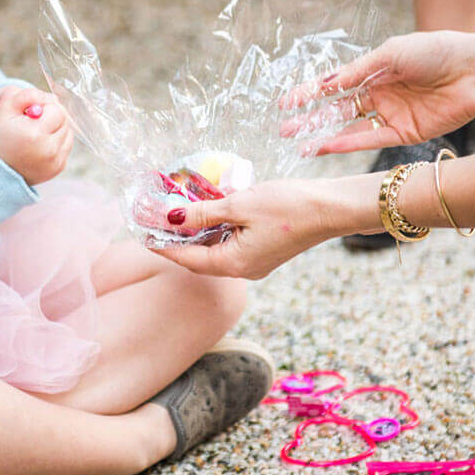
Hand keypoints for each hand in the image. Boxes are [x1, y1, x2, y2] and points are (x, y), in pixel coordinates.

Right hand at [0, 87, 72, 184]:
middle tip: (36, 120)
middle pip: (64, 122)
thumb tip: (49, 96)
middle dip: (52, 117)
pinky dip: (57, 142)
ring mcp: (55, 161)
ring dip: (57, 128)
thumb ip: (26, 96)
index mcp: (35, 134)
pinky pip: (66, 147)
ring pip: (68, 134)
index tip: (34, 110)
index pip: (57, 111)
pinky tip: (42, 143)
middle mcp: (48, 150)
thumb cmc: (0, 138)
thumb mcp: (5, 111)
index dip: (46, 106)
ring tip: (38, 132)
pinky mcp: (58, 168)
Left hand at [153, 177, 375, 278]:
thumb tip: (170, 218)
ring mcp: (255, 262)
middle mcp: (242, 269)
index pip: (186, 259)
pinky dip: (216, 229)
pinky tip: (208, 211)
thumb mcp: (239, 205)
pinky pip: (231, 243)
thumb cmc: (289, 206)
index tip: (141, 233)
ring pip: (215, 249)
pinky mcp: (264, 251)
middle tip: (154, 220)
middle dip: (177, 239)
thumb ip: (203, 212)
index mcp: (234, 264)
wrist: (332, 208)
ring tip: (176, 213)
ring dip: (196, 232)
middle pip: (199, 257)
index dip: (162, 246)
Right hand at [283, 30, 474, 154]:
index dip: (309, 93)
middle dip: (310, 119)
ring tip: (299, 144)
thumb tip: (326, 85)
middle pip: (337, 109)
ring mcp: (391, 114)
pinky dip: (349, 143)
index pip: (334, 85)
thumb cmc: (436, 51)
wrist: (474, 70)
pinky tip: (328, 146)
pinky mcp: (405, 132)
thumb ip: (357, 72)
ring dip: (324, 136)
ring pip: (350, 128)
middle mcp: (380, 94)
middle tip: (284, 129)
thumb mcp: (390, 54)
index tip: (285, 103)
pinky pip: (371, 140)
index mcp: (375, 70)